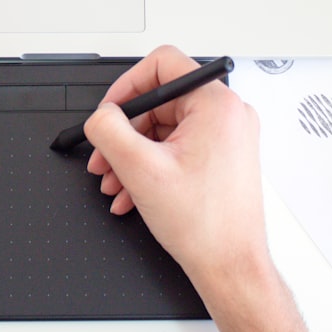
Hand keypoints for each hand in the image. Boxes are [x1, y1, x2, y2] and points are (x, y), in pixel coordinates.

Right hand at [84, 45, 266, 283]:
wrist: (230, 267)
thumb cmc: (206, 225)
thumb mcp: (140, 168)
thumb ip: (110, 130)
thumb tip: (101, 116)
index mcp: (216, 104)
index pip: (163, 64)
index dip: (127, 85)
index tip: (109, 111)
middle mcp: (228, 115)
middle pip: (159, 102)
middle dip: (124, 133)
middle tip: (104, 157)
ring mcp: (226, 137)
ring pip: (163, 129)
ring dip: (132, 154)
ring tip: (114, 181)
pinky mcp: (221, 157)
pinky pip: (176, 148)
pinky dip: (150, 166)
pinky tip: (131, 192)